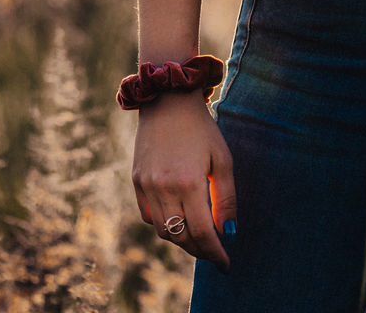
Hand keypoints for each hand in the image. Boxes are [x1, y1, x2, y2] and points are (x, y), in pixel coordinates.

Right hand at [131, 90, 235, 271]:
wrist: (168, 101)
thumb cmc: (202, 128)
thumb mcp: (222, 158)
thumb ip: (226, 198)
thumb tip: (229, 232)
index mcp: (188, 182)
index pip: (201, 232)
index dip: (215, 252)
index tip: (226, 264)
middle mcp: (164, 188)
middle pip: (181, 237)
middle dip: (200, 250)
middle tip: (215, 253)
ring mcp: (146, 186)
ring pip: (163, 230)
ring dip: (182, 241)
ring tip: (199, 239)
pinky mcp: (136, 182)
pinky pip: (149, 217)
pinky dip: (164, 225)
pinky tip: (178, 220)